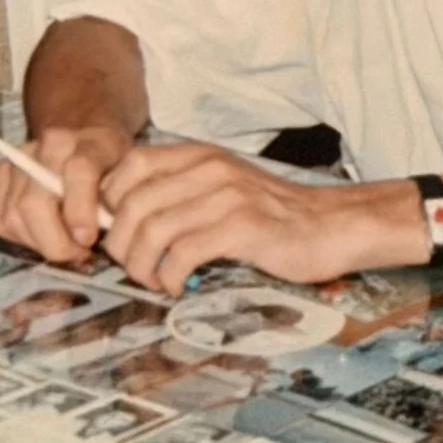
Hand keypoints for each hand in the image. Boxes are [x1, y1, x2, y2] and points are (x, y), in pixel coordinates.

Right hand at [0, 125, 126, 261]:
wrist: (88, 135)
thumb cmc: (114, 165)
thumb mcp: (130, 180)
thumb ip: (119, 204)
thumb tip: (104, 238)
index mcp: (91, 141)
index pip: (79, 171)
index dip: (81, 211)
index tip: (88, 240)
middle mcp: (50, 144)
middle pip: (34, 202)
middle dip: (54, 240)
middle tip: (77, 253)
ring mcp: (21, 157)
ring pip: (14, 217)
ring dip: (40, 243)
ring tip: (65, 245)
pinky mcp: (2, 172)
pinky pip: (3, 222)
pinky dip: (24, 238)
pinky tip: (47, 234)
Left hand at [98, 142, 406, 294]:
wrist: (333, 226)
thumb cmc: (275, 216)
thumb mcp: (224, 189)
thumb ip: (182, 194)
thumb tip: (125, 219)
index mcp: (201, 157)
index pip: (131, 165)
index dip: (109, 200)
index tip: (115, 231)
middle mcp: (210, 169)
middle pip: (133, 203)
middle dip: (119, 244)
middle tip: (131, 266)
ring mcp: (226, 196)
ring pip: (152, 230)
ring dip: (141, 265)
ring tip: (153, 280)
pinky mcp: (243, 227)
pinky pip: (183, 253)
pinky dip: (169, 276)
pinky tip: (177, 286)